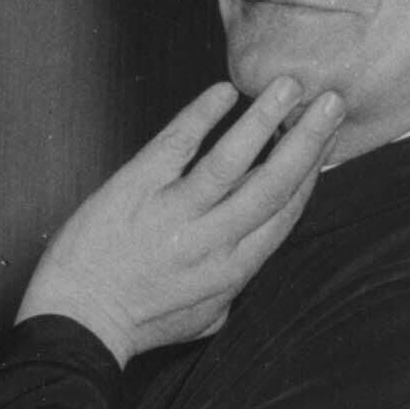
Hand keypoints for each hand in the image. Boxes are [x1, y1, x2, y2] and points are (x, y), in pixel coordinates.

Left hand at [15, 76, 345, 366]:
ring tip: (290, 85)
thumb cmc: (137, 323)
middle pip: (275, 182)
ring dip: (265, 118)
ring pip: (233, 160)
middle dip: (309, 139)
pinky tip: (223, 93)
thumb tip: (250, 261)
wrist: (78, 321)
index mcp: (233, 270)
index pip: (286, 212)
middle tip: (332, 100)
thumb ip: (232, 290)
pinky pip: (177, 144)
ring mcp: (174, 214)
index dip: (311, 172)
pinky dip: (202, 115)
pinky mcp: (136, 189)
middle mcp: (211, 241)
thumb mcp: (201, 319)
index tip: (326, 141)